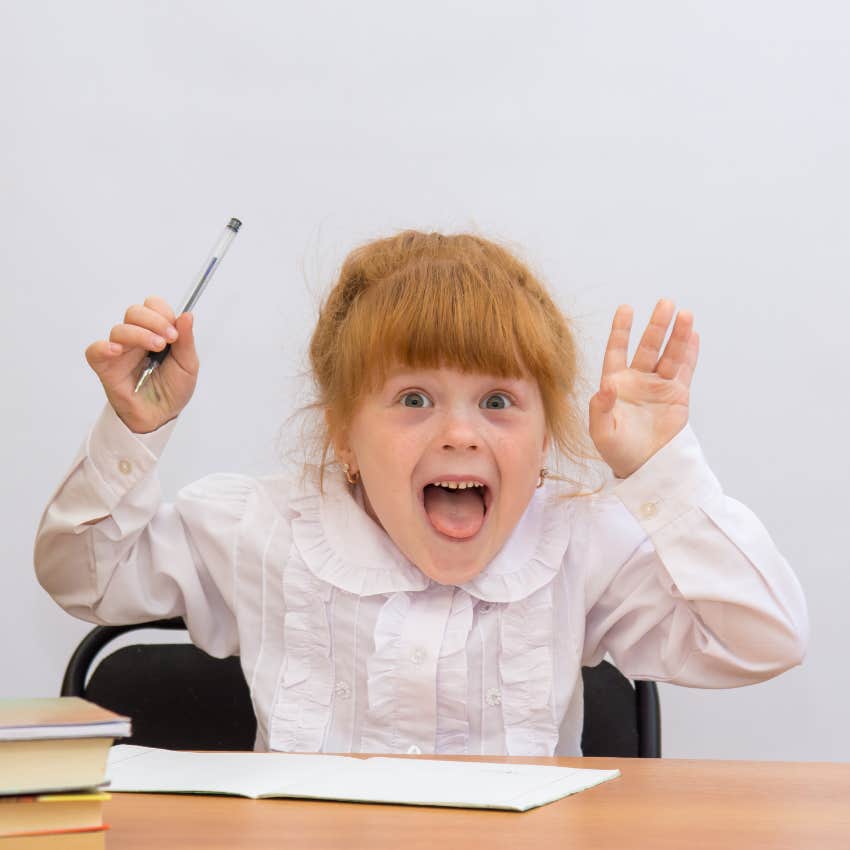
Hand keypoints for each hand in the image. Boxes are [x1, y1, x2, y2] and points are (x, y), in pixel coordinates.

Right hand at [85, 296, 199, 432]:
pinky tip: (117, 350)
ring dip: (139, 334)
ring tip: (156, 347)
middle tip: (168, 340)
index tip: (175, 332)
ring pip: (120, 329)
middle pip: (134, 312)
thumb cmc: (173, 389)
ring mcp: (120, 351)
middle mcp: (136, 338)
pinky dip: (103, 346)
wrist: (161, 416)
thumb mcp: (188, 365)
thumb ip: (186, 340)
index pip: (153, 306)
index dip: (163, 313)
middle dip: (153, 321)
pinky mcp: (106, 367)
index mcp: (156, 332)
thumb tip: (187, 315)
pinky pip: (95, 351)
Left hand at [589, 299, 698, 478]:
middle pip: (648, 347)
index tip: (626, 308)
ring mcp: (658, 386)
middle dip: (656, 326)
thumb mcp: (602, 432)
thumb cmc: (618, 452)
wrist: (645, 467)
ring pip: (669, 355)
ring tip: (685, 315)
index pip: (617, 351)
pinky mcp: (677, 395)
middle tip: (666, 303)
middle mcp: (637, 381)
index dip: (621, 330)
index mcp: (616, 385)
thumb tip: (604, 386)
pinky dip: (690, 353)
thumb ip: (600, 409)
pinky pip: (684, 370)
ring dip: (677, 335)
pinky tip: (694, 335)